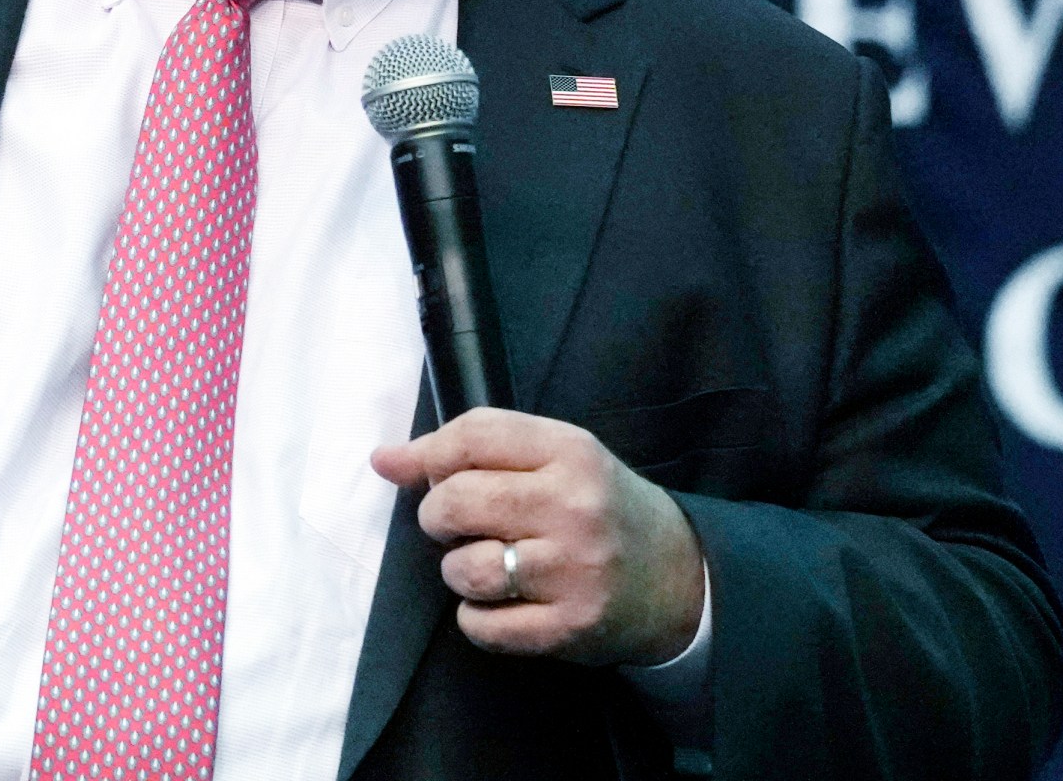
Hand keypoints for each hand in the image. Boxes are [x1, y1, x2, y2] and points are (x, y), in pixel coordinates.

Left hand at [370, 408, 704, 668]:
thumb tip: (383, 459)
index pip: (472, 434)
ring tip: (485, 565)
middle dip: (437, 515)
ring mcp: (574, 570)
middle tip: (456, 524)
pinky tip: (501, 603)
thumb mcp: (555, 459)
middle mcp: (574, 507)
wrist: (679, 578)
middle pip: (456, 501)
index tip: (420, 471)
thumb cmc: (599, 509)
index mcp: (570, 451)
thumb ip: (473, 450)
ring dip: (457, 570)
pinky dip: (476, 617)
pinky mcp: (570, 627)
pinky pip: (481, 625)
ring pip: (464, 568)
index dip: (430, 455)